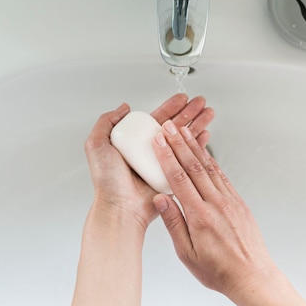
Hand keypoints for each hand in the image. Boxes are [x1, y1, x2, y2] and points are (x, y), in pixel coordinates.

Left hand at [84, 94, 213, 229]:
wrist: (120, 207)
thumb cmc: (107, 181)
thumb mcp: (97, 144)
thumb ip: (106, 122)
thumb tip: (123, 107)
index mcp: (134, 143)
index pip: (156, 120)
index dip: (171, 107)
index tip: (182, 98)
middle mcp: (150, 152)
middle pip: (174, 127)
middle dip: (189, 112)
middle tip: (200, 102)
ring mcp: (162, 165)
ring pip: (184, 140)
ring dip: (197, 125)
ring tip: (208, 113)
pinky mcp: (172, 177)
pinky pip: (188, 159)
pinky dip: (198, 147)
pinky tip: (205, 136)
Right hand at [151, 120, 275, 296]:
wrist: (252, 277)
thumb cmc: (219, 271)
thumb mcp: (187, 254)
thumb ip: (174, 224)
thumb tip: (160, 200)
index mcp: (200, 216)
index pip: (179, 179)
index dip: (167, 157)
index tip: (158, 141)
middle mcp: (217, 204)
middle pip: (194, 166)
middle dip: (179, 143)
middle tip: (168, 127)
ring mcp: (230, 201)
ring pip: (209, 167)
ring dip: (195, 147)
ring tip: (184, 131)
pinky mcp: (239, 202)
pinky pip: (222, 176)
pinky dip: (211, 161)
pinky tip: (203, 153)